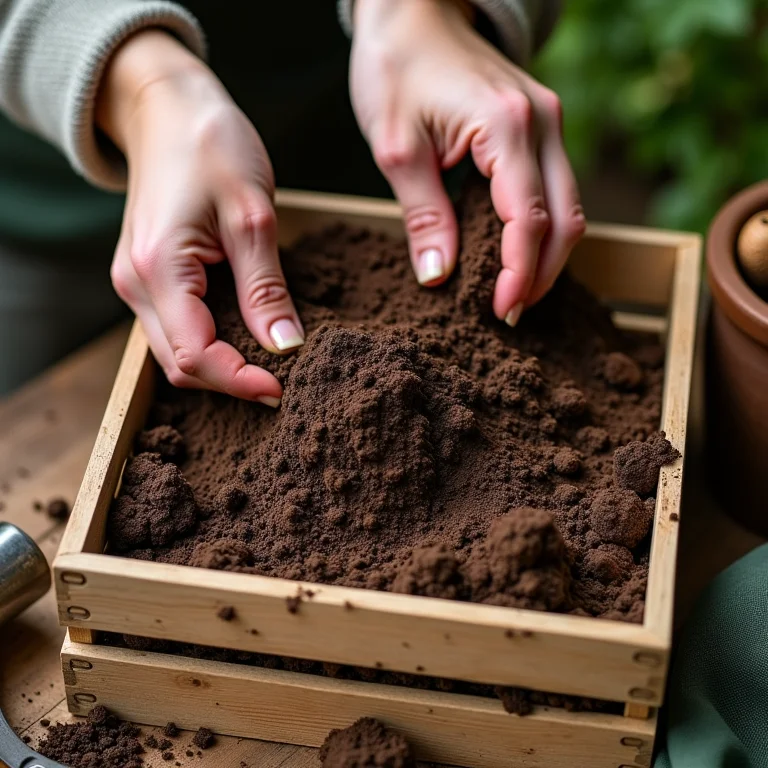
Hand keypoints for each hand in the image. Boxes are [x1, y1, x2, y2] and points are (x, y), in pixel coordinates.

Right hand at [98, 31, 303, 404]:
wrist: (168, 108)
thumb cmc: (210, 145)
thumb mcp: (251, 215)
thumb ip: (265, 288)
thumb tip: (286, 347)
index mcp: (159, 269)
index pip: (197, 355)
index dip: (241, 381)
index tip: (284, 388)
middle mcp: (136, 284)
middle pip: (182, 364)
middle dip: (232, 381)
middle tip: (285, 380)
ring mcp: (137, 283)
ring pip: (177, 352)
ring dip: (223, 365)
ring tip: (271, 363)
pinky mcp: (149, 277)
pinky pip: (178, 328)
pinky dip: (213, 342)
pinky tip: (248, 335)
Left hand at [350, 0, 585, 323]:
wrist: (412, 11)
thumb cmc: (396, 68)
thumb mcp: (396, 148)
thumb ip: (423, 215)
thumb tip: (439, 278)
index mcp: (506, 126)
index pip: (528, 219)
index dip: (519, 273)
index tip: (499, 311)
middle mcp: (543, 123)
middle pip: (567, 220)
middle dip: (542, 274)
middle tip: (508, 313)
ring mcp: (549, 123)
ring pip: (570, 207)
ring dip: (546, 256)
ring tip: (512, 292)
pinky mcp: (541, 128)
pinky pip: (556, 189)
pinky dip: (541, 229)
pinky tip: (515, 254)